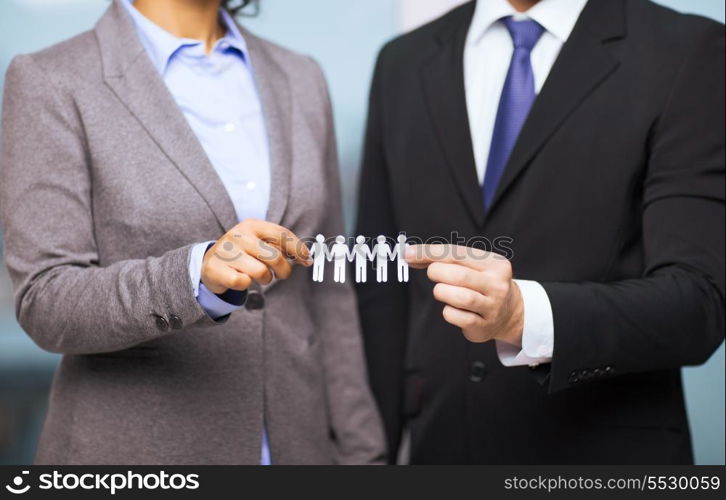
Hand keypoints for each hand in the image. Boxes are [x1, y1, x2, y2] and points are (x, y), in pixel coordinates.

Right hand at [202, 219, 311, 293]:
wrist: (210, 262)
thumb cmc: (243, 253)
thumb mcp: (259, 242)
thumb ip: (281, 247)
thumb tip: (306, 258)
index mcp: (252, 225)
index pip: (282, 234)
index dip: (298, 249)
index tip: (307, 260)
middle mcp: (238, 235)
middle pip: (275, 257)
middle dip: (284, 270)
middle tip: (281, 275)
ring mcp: (226, 251)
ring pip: (261, 272)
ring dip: (265, 279)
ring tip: (259, 276)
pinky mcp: (216, 268)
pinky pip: (243, 282)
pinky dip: (246, 285)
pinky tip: (241, 278)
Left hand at [405, 244, 523, 344]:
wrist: (509, 313)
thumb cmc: (483, 285)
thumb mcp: (473, 266)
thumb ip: (446, 259)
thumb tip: (411, 255)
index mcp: (495, 264)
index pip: (457, 253)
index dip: (429, 252)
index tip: (408, 253)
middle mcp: (497, 285)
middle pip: (458, 275)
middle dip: (436, 273)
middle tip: (433, 275)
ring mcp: (492, 307)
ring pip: (459, 297)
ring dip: (441, 292)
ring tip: (442, 291)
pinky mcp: (483, 326)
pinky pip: (456, 316)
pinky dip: (447, 311)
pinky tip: (452, 308)